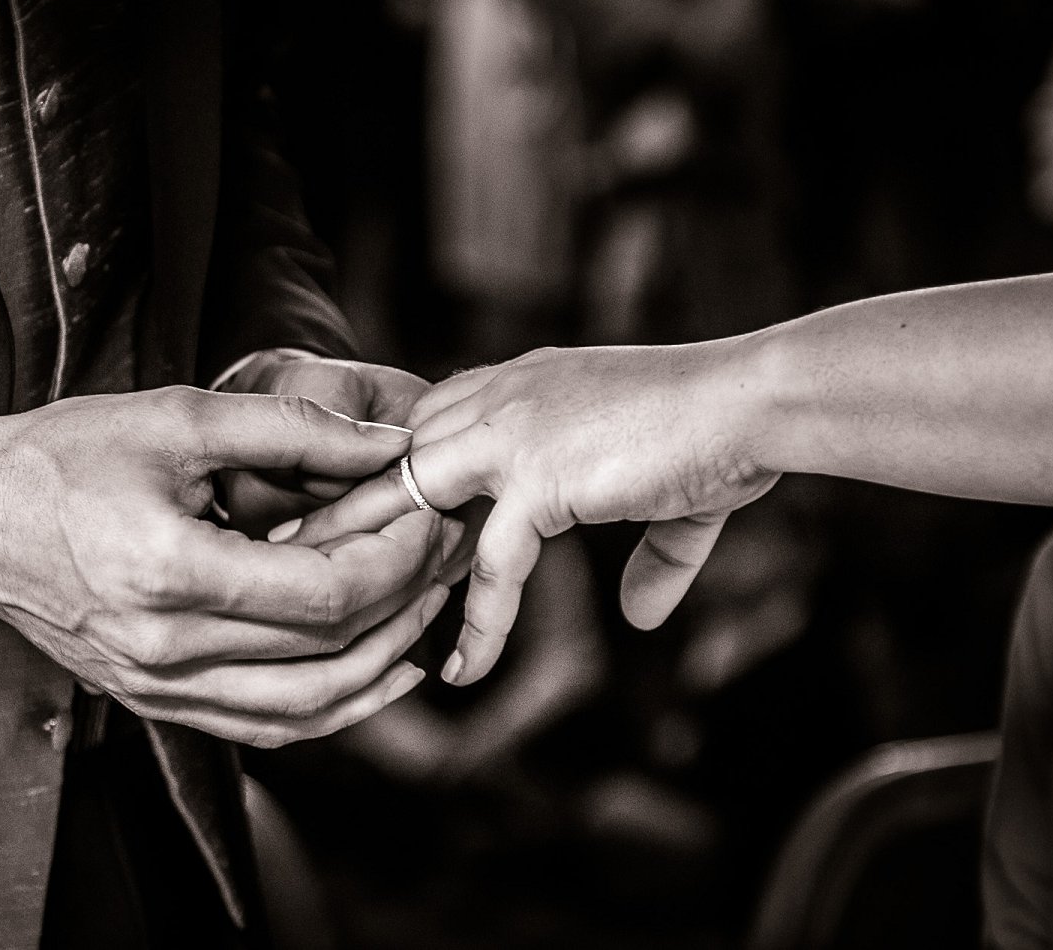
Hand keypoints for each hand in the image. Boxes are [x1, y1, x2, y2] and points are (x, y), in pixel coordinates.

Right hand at [0, 386, 460, 746]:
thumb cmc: (63, 460)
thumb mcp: (177, 418)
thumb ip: (292, 429)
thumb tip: (385, 444)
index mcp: (171, 573)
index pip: (324, 594)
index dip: (395, 560)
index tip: (427, 515)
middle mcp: (167, 648)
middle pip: (327, 651)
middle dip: (405, 600)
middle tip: (444, 552)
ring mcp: (159, 686)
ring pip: (305, 707)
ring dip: (382, 663)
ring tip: (428, 611)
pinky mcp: (155, 700)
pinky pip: (263, 728)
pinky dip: (331, 708)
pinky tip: (377, 674)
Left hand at [279, 343, 777, 683]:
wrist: (756, 401)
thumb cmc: (722, 433)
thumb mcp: (672, 498)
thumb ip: (649, 558)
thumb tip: (637, 617)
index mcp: (520, 384)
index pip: (429, 419)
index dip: (395, 468)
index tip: (362, 514)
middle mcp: (502, 396)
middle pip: (394, 453)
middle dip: (346, 505)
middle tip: (296, 553)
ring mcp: (512, 434)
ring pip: (411, 499)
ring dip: (370, 557)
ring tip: (325, 608)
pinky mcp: (539, 478)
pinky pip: (488, 563)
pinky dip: (477, 622)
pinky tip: (462, 670)